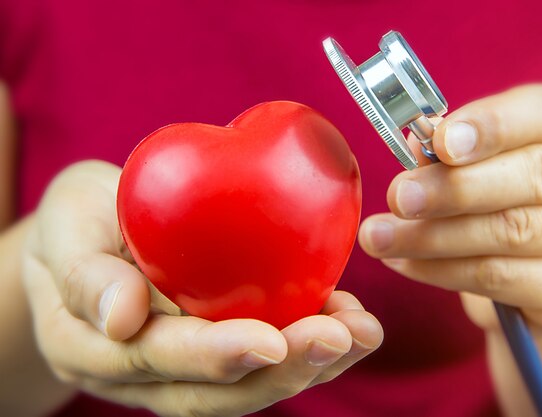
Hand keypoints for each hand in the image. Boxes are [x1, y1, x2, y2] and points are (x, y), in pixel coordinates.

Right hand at [22, 161, 382, 416]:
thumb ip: (82, 270)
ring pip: (249, 385)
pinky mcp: (216, 351)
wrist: (86, 234)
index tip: (270, 340)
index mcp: (94, 346)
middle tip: (342, 337)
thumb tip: (119, 317)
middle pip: (217, 390)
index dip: (215, 355)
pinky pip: (264, 360)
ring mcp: (182, 370)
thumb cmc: (76, 221)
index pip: (159, 358)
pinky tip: (350, 321)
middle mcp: (142, 374)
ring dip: (311, 365)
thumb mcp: (65, 222)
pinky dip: (309, 345)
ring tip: (363, 333)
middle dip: (284, 368)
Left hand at [359, 84, 541, 331]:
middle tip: (399, 196)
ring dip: (434, 237)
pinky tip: (403, 262)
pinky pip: (500, 281)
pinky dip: (441, 271)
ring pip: (512, 235)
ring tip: (380, 236)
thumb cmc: (516, 179)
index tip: (440, 141)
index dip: (492, 127)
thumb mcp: (498, 146)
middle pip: (535, 178)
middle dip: (455, 188)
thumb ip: (461, 142)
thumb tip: (418, 146)